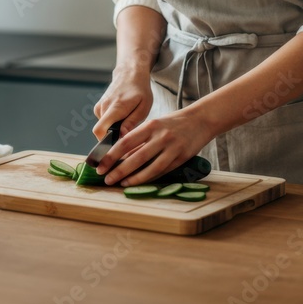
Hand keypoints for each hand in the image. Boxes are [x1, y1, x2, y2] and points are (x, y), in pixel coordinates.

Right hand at [92, 67, 153, 140]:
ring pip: (103, 127)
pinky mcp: (98, 107)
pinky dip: (111, 122)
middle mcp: (103, 107)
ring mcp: (99, 106)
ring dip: (113, 128)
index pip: (99, 130)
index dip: (104, 142)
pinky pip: (103, 121)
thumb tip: (121, 137)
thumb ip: (132, 122)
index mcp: (115, 108)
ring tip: (126, 120)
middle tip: (128, 132)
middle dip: (113, 136)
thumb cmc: (140, 91)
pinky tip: (121, 115)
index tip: (114, 146)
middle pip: (102, 131)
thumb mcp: (143, 107)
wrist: (130, 74)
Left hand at [96, 106, 214, 186]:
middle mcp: (161, 136)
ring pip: (150, 167)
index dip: (112, 155)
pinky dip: (150, 177)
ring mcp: (172, 147)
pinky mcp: (182, 157)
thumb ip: (140, 139)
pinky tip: (140, 182)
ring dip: (134, 178)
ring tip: (122, 184)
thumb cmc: (173, 122)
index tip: (101, 166)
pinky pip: (163, 171)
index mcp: (151, 125)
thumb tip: (121, 156)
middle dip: (119, 170)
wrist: (201, 119)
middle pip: (136, 157)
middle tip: (107, 179)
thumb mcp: (155, 125)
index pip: (126, 142)